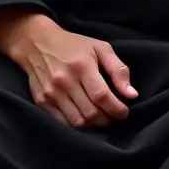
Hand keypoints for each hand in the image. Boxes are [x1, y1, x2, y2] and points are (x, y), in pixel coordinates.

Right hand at [0, 9, 136, 127]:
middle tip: (113, 116)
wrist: (37, 43)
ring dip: (92, 125)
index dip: (116, 108)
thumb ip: (118, 69)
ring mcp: (51, 93)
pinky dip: (76, 125)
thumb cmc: (74, 45)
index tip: (124, 112)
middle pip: (90, 112)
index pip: (102, 96)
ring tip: (100, 118)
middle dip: (107, 119)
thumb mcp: (100, 48)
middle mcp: (65, 81)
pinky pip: (62, 123)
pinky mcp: (41, 102)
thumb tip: (132, 95)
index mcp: (82, 66)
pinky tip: (84, 118)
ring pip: (77, 122)